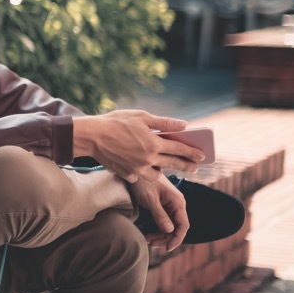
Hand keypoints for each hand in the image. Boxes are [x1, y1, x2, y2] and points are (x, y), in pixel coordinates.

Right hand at [72, 110, 203, 182]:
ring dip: (163, 170)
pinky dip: (141, 172)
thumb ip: (164, 122)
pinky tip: (138, 166)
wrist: (91, 136)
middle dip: (186, 165)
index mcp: (154, 142)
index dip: (193, 152)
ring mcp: (138, 168)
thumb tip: (184, 125)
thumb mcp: (140, 117)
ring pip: (157, 174)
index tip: (202, 155)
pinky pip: (139, 176)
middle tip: (194, 167)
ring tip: (165, 167)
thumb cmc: (115, 122)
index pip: (180, 148)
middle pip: (173, 164)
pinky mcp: (127, 174)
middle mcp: (149, 158)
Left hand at [129, 174, 188, 250]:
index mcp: (178, 203)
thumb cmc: (143, 181)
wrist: (136, 169)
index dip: (177, 239)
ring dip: (161, 235)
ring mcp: (170, 205)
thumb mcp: (150, 199)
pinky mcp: (163, 205)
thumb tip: (170, 230)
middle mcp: (177, 205)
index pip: (183, 226)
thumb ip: (160, 214)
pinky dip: (158, 228)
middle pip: (177, 228)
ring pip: (170, 226)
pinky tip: (148, 233)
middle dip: (165, 238)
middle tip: (150, 243)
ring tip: (147, 239)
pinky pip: (164, 221)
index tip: (167, 248)